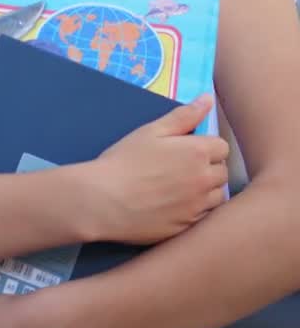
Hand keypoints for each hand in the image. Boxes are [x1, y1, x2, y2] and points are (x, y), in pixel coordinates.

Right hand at [75, 94, 228, 244]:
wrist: (105, 201)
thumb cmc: (125, 161)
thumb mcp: (152, 131)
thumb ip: (184, 116)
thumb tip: (208, 100)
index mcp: (197, 153)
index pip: (222, 147)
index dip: (206, 146)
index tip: (187, 149)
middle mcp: (204, 181)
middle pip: (222, 172)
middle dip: (208, 167)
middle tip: (180, 167)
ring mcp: (198, 207)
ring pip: (217, 196)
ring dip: (206, 190)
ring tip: (178, 187)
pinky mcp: (188, 227)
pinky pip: (204, 217)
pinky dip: (195, 210)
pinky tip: (173, 205)